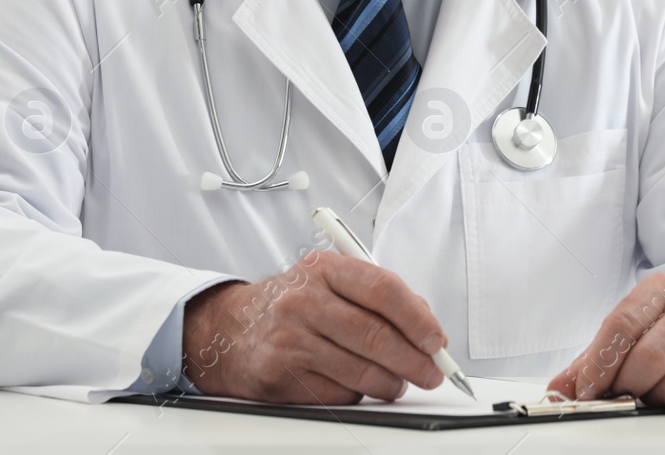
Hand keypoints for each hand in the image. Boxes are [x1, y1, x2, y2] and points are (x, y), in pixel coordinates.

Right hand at [181, 251, 448, 403]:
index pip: (384, 290)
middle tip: (432, 373)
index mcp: (324, 269)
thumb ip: (377, 296)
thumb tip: (425, 327)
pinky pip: (337, 394)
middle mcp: (304, 301)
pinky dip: (357, 394)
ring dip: (391, 384)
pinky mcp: (279, 376)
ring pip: (360, 372)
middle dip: (414, 361)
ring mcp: (289, 340)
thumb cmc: (292, 304)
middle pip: (375, 336)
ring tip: (398, 383)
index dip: (418, 319)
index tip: (437, 340)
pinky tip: (357, 386)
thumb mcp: (330, 282)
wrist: (228, 328)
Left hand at [546, 273, 664, 410]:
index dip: (598, 364)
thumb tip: (559, 390)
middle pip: (649, 357)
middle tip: (623, 397)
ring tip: (658, 391)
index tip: (587, 392)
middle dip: (628, 388)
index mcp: (662, 288)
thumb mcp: (636, 331)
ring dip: (659, 400)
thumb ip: (595, 358)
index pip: (622, 324)